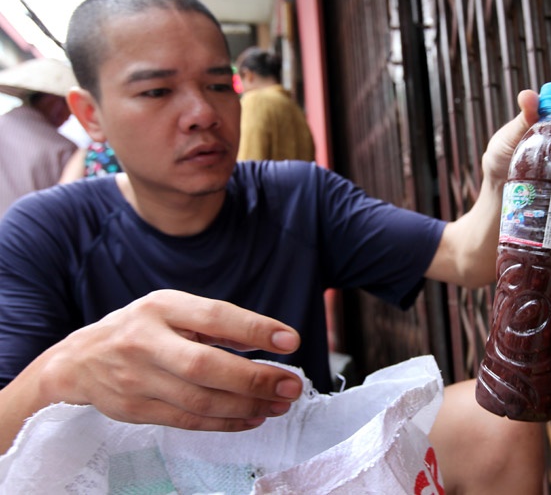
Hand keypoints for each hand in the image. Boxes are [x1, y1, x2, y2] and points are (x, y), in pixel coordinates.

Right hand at [40, 289, 302, 431]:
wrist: (79, 361)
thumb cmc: (139, 329)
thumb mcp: (172, 309)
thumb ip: (214, 322)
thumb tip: (269, 338)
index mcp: (161, 307)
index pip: (214, 316)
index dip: (254, 330)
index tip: (290, 340)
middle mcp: (146, 342)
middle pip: (206, 366)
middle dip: (255, 379)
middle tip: (291, 385)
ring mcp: (137, 379)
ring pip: (200, 400)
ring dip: (247, 405)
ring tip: (279, 403)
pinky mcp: (135, 409)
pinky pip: (188, 421)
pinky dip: (225, 422)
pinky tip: (251, 417)